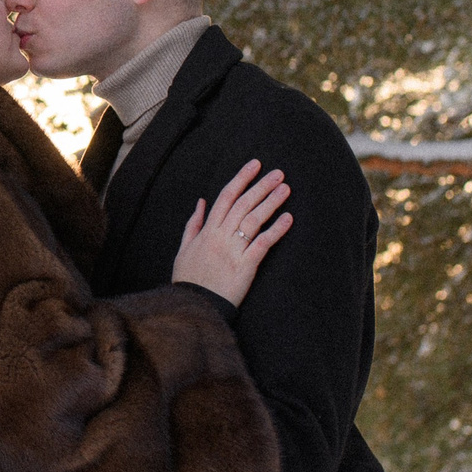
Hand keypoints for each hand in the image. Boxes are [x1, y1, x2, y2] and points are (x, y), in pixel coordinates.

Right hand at [172, 159, 290, 307]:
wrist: (194, 306)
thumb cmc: (189, 279)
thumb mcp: (184, 249)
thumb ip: (193, 224)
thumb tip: (201, 202)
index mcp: (207, 230)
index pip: (226, 197)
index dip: (241, 178)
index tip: (255, 165)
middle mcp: (221, 236)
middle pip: (244, 204)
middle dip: (261, 186)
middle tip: (278, 173)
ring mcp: (234, 250)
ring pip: (254, 220)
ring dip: (271, 202)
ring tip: (286, 189)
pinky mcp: (246, 266)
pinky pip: (263, 244)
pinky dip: (276, 230)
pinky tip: (288, 218)